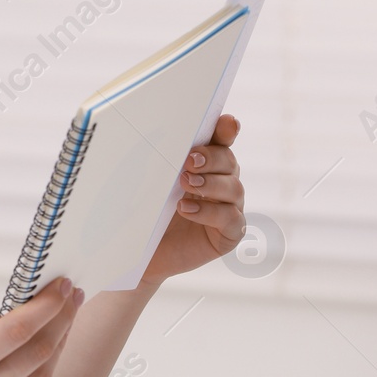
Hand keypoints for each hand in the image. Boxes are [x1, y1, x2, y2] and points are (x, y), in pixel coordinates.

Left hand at [140, 113, 245, 284]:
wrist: (142, 253)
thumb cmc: (146, 214)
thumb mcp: (147, 183)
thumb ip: (156, 161)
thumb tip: (146, 135)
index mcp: (206, 165)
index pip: (221, 141)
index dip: (226, 130)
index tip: (227, 122)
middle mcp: (222, 183)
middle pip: (229, 161)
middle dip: (211, 158)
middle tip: (189, 161)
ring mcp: (229, 208)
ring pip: (233, 188)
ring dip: (210, 183)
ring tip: (185, 184)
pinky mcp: (229, 233)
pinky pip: (230, 218)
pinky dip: (209, 212)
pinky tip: (186, 209)